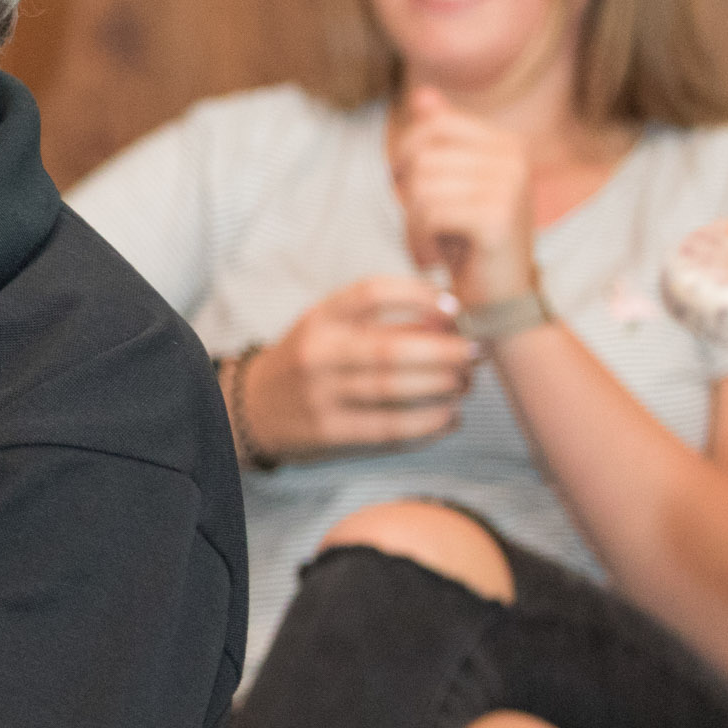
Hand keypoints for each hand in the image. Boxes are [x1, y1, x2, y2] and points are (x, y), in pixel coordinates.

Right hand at [239, 276, 475, 456]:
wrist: (254, 409)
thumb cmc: (309, 362)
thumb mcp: (330, 330)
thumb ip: (384, 324)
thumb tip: (451, 325)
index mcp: (320, 318)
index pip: (372, 293)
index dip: (419, 295)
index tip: (454, 307)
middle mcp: (318, 355)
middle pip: (392, 350)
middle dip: (445, 352)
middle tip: (474, 353)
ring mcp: (322, 397)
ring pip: (396, 391)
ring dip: (443, 389)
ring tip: (465, 386)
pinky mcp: (332, 434)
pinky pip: (391, 430)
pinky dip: (430, 425)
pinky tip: (449, 418)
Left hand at [389, 86, 538, 308]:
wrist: (498, 300)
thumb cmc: (468, 242)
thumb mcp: (451, 185)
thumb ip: (440, 140)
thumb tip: (421, 95)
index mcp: (505, 143)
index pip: (432, 126)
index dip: (405, 157)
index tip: (408, 190)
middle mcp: (514, 157)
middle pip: (421, 158)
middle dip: (407, 197)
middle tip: (421, 227)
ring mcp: (510, 186)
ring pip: (421, 188)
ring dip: (410, 225)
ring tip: (427, 246)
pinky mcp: (497, 218)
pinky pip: (428, 215)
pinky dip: (417, 240)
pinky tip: (432, 259)